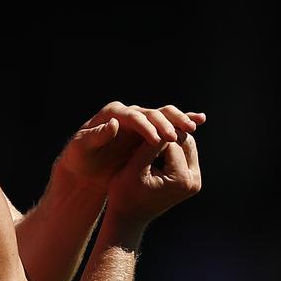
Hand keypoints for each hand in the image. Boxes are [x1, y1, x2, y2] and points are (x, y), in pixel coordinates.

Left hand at [54, 102, 204, 191]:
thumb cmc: (81, 158)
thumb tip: (114, 124)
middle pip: (151, 112)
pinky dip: (183, 121)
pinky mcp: (150, 130)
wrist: (87, 167)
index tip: (157, 139)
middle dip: (164, 124)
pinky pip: (169, 123)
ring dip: (178, 120)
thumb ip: (95, 136)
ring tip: (193, 127)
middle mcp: (128, 113)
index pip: (132, 116)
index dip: (146, 126)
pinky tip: (200, 120)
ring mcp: (141, 120)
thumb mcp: (82, 148)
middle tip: (176, 137)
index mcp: (112, 113)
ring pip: (163, 115)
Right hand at [105, 125, 202, 226]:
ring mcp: (194, 181)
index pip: (173, 141)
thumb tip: (160, 125)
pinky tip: (155, 142)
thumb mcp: (133, 168)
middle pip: (185, 141)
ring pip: (186, 145)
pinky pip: (184, 154)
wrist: (129, 216)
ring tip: (151, 132)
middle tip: (148, 123)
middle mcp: (193, 181)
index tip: (140, 122)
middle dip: (166, 131)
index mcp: (181, 178)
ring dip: (169, 137)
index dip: (155, 130)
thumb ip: (148, 146)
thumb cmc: (125, 193)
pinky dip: (170, 146)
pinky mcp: (190, 180)